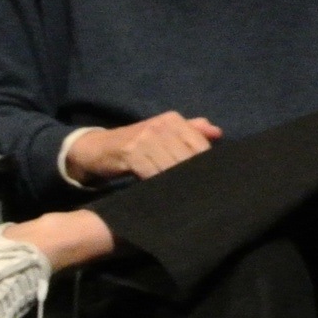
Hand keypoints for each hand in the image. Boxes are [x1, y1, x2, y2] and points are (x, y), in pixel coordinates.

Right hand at [65, 112, 222, 183]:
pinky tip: (165, 193)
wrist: (98, 147)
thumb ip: (191, 131)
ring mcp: (146, 138)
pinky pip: (153, 173)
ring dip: (179, 183)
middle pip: (188, 157)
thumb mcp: (164, 133)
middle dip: (195, 176)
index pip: (200, 144)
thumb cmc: (138, 143)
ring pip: (173, 167)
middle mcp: (161, 126)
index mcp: (173, 120)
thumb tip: (218, 132)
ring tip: (187, 197)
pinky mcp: (131, 153)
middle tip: (202, 194)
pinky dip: (160, 184)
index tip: (213, 181)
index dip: (207, 165)